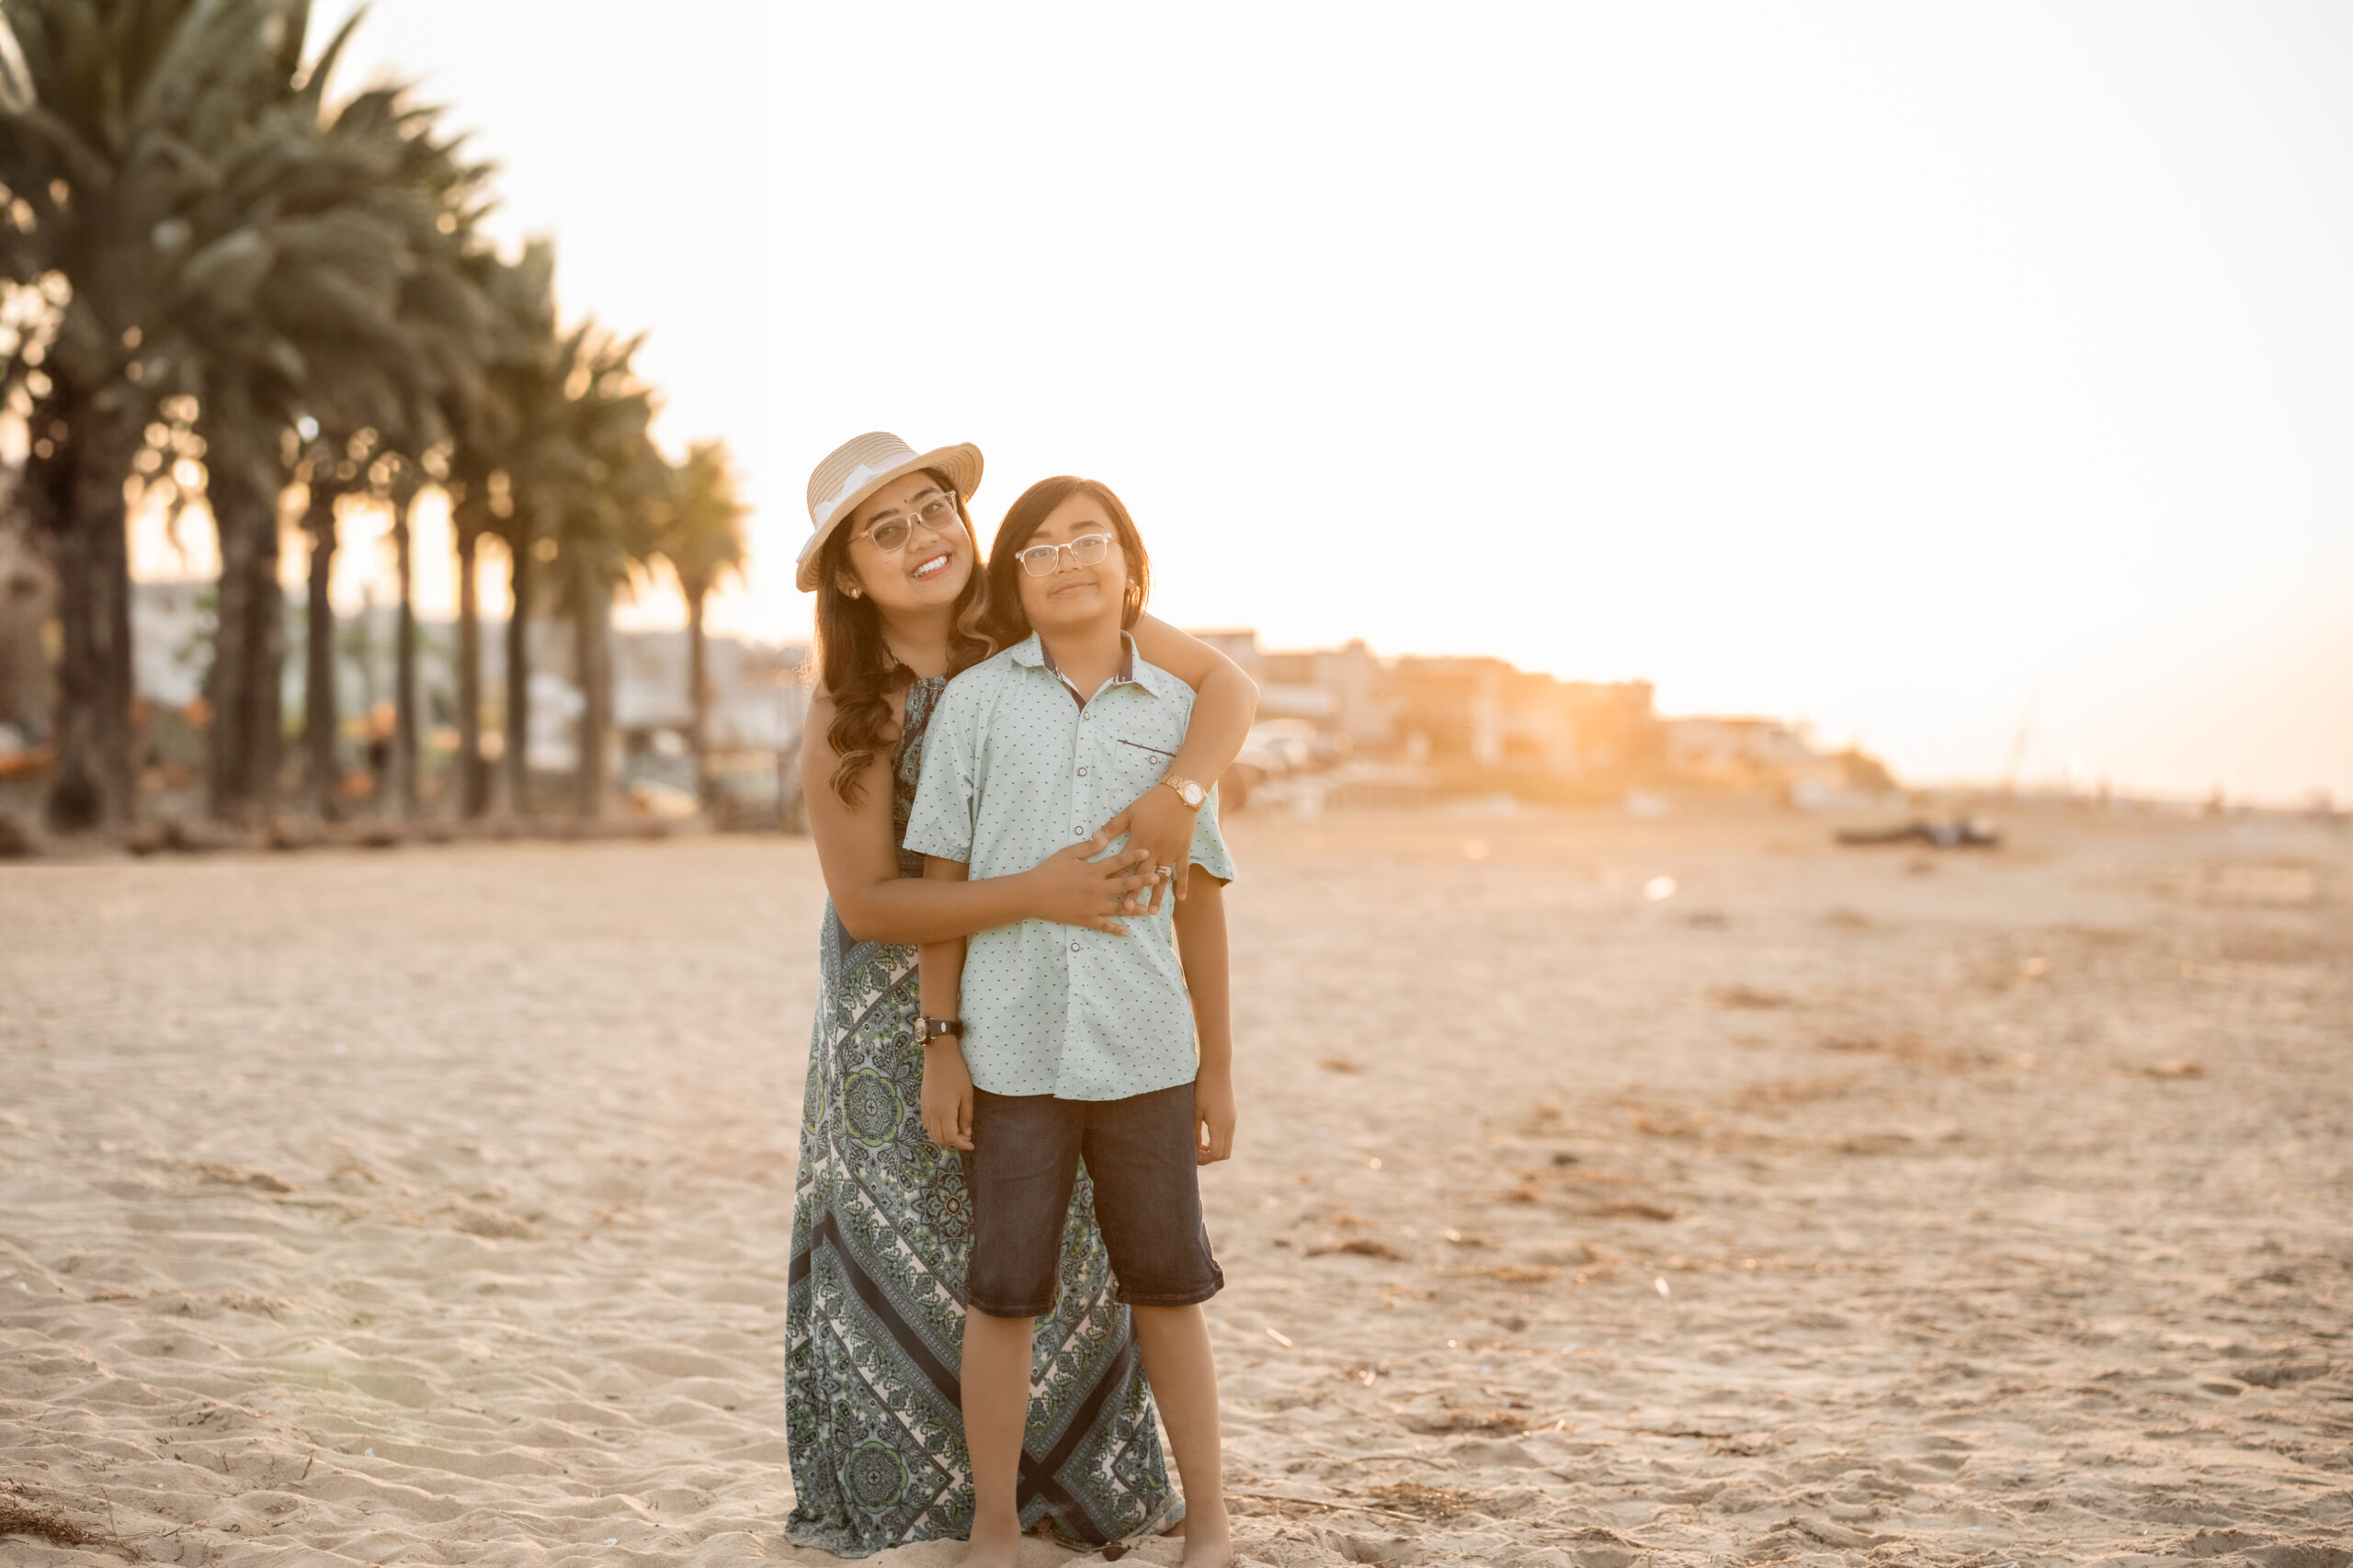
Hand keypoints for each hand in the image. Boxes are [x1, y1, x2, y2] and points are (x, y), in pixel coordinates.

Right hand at [921, 1041, 974, 1149]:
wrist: (939, 1056)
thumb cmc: (957, 1073)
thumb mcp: (967, 1095)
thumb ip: (966, 1117)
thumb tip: (967, 1134)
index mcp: (944, 1112)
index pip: (951, 1137)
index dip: (962, 1144)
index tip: (971, 1144)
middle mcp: (932, 1113)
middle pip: (940, 1139)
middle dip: (954, 1143)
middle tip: (966, 1138)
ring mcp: (926, 1109)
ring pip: (932, 1133)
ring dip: (945, 1138)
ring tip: (958, 1132)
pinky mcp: (923, 1104)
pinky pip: (928, 1124)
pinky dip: (937, 1130)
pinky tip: (947, 1124)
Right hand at [1024, 832, 1154, 932]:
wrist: (1032, 894)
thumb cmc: (1048, 871)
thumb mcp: (1067, 854)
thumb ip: (1088, 847)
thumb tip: (1105, 839)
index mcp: (1093, 871)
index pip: (1118, 862)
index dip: (1134, 856)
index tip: (1148, 852)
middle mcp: (1097, 888)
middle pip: (1125, 884)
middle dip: (1143, 880)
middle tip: (1159, 878)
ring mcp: (1093, 906)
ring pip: (1119, 907)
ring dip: (1135, 908)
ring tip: (1149, 910)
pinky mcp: (1086, 919)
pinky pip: (1104, 925)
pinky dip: (1115, 929)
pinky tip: (1126, 932)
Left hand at [1103, 785, 1199, 912]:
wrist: (1179, 795)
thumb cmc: (1151, 802)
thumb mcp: (1129, 812)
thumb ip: (1112, 827)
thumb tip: (1095, 838)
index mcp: (1138, 841)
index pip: (1125, 864)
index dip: (1117, 879)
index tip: (1108, 892)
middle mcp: (1154, 850)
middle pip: (1142, 875)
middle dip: (1135, 893)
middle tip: (1128, 910)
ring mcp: (1170, 852)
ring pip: (1162, 878)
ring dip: (1157, 895)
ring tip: (1152, 911)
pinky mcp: (1183, 850)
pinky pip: (1183, 870)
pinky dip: (1182, 884)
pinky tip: (1180, 898)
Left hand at [1193, 1070, 1235, 1164]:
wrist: (1217, 1067)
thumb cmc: (1202, 1088)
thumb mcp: (1194, 1112)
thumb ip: (1194, 1133)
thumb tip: (1193, 1149)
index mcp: (1220, 1126)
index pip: (1216, 1155)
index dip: (1203, 1159)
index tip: (1191, 1153)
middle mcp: (1230, 1125)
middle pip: (1224, 1154)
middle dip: (1210, 1157)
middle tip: (1195, 1151)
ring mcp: (1233, 1119)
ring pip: (1227, 1144)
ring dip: (1214, 1147)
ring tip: (1199, 1143)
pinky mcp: (1232, 1113)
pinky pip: (1228, 1134)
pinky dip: (1218, 1139)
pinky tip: (1205, 1130)